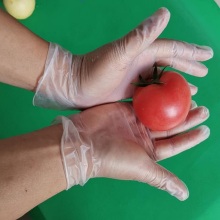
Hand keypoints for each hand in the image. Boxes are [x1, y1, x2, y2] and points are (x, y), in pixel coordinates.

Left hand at [33, 8, 212, 108]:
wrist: (74, 86)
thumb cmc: (94, 70)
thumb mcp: (119, 53)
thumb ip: (141, 35)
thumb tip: (165, 12)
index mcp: (141, 51)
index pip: (171, 49)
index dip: (190, 52)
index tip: (208, 55)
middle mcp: (139, 62)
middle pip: (169, 63)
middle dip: (187, 66)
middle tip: (204, 71)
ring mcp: (133, 76)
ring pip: (160, 79)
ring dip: (176, 82)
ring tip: (191, 89)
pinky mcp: (127, 89)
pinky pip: (149, 92)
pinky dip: (160, 95)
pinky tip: (166, 100)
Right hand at [58, 101, 208, 200]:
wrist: (83, 143)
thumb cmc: (112, 158)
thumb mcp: (141, 169)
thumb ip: (162, 179)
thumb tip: (184, 194)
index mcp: (148, 151)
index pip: (174, 143)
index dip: (190, 137)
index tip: (205, 129)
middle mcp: (143, 136)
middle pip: (169, 126)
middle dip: (186, 118)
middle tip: (202, 109)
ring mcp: (134, 120)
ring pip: (158, 112)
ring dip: (172, 105)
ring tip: (189, 96)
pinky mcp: (125, 108)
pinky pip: (144, 101)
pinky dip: (154, 96)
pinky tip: (165, 89)